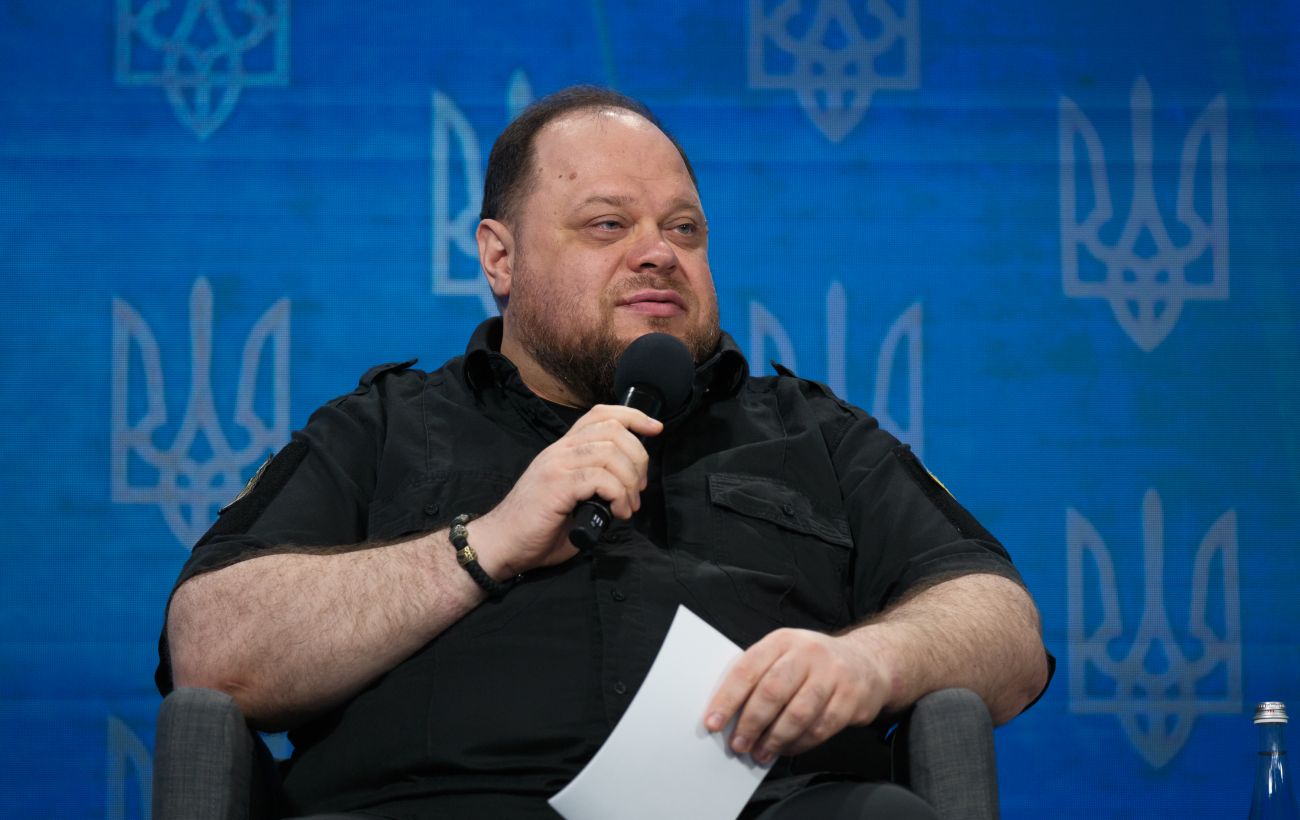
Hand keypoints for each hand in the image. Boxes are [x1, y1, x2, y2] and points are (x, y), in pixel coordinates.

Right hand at [472, 405, 661, 577]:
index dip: (633, 416)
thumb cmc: (537, 528)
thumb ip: (595, 483)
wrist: (501, 544)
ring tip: (628, 506)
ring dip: (630, 481)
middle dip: (638, 457)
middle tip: (639, 488)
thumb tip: (629, 487)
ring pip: (610, 453)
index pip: (600, 414)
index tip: (655, 429)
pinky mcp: (557, 485)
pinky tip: (618, 513)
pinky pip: (600, 478)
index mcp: (563, 449)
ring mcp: (557, 465)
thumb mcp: (572, 498)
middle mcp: (560, 450)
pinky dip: (618, 495)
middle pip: (612, 430)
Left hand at [702, 629, 891, 763]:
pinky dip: (799, 744)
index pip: (748, 668)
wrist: (867, 662)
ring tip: (760, 753)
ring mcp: (832, 674)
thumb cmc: (813, 663)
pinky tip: (786, 749)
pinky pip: (820, 728)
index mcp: (782, 641)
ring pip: (797, 714)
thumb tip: (727, 713)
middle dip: (750, 723)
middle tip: (738, 745)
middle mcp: (807, 653)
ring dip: (774, 739)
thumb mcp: (785, 655)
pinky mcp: (850, 698)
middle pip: (772, 692)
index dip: (727, 698)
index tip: (713, 722)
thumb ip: (759, 676)